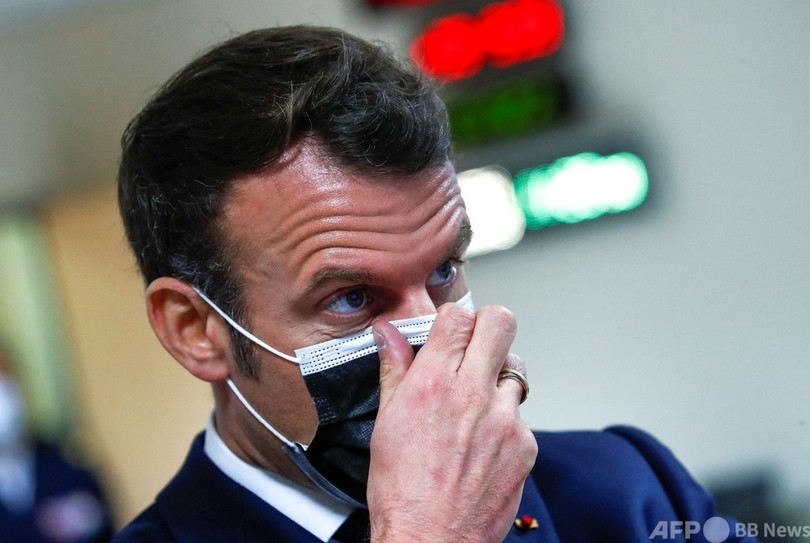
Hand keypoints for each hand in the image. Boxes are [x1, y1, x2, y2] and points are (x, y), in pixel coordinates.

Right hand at [368, 303, 537, 542]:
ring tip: (476, 401)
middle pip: (500, 322)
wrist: (433, 541)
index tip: (448, 332)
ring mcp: (505, 419)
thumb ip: (394, 368)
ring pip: (516, 366)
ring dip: (497, 374)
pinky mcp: (525, 444)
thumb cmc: (403, 489)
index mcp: (433, 383)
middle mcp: (473, 394)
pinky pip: (520, 412)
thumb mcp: (386, 422)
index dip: (453, 319)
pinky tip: (483, 440)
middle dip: (487, 326)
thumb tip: (388, 333)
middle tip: (475, 345)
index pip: (458, 316)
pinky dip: (505, 418)